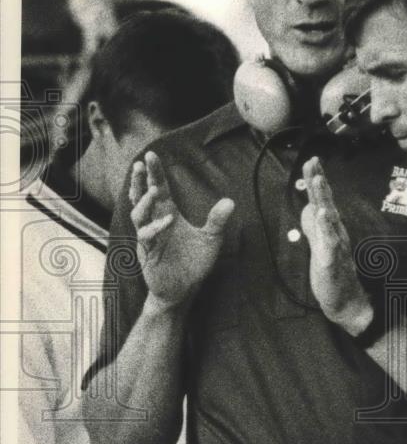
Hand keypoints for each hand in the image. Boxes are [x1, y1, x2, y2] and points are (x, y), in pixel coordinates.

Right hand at [129, 151, 234, 307]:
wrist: (184, 288)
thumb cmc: (194, 261)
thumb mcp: (211, 238)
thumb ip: (217, 220)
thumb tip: (230, 201)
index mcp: (168, 213)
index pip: (159, 188)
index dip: (155, 173)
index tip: (151, 155)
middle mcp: (156, 222)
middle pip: (142, 196)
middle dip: (141, 180)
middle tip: (141, 163)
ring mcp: (149, 237)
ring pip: (138, 214)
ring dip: (145, 202)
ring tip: (154, 190)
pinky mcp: (147, 253)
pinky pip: (146, 237)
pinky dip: (155, 228)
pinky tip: (167, 220)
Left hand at [300, 157, 372, 334]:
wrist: (346, 301)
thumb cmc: (332, 274)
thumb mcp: (320, 245)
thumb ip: (314, 227)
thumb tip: (309, 207)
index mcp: (331, 229)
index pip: (322, 200)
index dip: (316, 181)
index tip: (311, 160)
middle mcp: (336, 233)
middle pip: (326, 202)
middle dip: (319, 181)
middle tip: (313, 161)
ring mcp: (335, 246)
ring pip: (329, 218)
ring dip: (324, 198)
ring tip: (318, 180)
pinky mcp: (332, 261)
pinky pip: (329, 242)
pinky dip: (325, 228)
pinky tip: (322, 214)